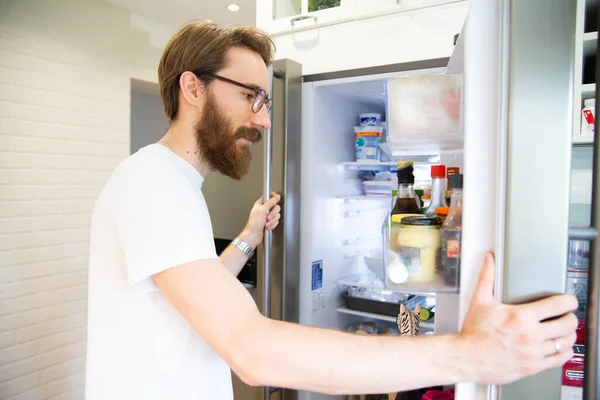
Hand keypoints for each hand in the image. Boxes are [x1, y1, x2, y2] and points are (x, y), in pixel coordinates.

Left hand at [239, 193, 280, 248]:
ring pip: (277, 215)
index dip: (274, 197)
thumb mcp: (262, 210)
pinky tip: (267, 227)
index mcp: (261, 204)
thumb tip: (276, 196)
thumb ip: (270, 202)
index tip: (276, 200)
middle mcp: (265, 209)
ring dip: (272, 221)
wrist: (254, 235)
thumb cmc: (254, 224)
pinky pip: (276, 221)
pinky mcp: (270, 222)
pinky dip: (272, 225)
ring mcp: (268, 216)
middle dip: (273, 214)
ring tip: (266, 223)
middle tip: (268, 217)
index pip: (270, 196)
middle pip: (276, 207)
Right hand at [460, 252, 577, 384]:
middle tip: (566, 316)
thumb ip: (487, 277)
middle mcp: (530, 334)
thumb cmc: (474, 332)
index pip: (559, 305)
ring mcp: (533, 352)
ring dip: (568, 335)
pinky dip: (565, 352)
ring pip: (566, 342)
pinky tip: (560, 347)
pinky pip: (560, 359)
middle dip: (570, 317)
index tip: (569, 301)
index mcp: (520, 316)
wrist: (467, 357)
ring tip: (564, 331)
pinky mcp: (533, 366)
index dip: (569, 301)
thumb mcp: (480, 300)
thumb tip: (489, 259)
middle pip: (568, 324)